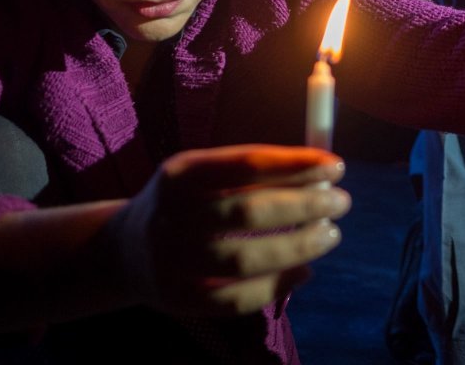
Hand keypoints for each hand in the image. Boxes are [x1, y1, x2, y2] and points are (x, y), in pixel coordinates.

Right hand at [106, 144, 350, 316]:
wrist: (122, 250)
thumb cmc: (188, 202)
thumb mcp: (206, 173)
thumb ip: (259, 170)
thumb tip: (325, 170)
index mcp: (180, 173)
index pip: (246, 164)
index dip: (296, 165)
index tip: (336, 166)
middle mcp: (169, 215)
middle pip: (246, 212)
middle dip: (304, 206)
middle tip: (341, 202)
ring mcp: (168, 261)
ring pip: (243, 259)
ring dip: (297, 246)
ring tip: (330, 233)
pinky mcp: (176, 300)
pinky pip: (234, 300)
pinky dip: (276, 286)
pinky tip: (305, 271)